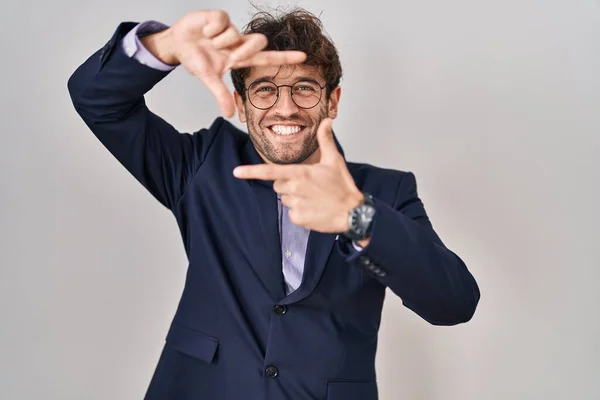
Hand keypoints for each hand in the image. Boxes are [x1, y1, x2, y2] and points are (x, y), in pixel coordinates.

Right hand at [142, 10, 306, 117]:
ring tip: (209, 42)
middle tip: (227, 55)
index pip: (267, 58)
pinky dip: (210, 28)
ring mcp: (231, 29)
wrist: (176, 43)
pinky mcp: (219, 16)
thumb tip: (229, 115)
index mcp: (240, 57)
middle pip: (259, 42)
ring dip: (219, 41)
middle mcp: (239, 42)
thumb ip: (220, 95)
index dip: (285, 57)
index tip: (303, 57)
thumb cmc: (196, 59)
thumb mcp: (208, 78)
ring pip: (236, 34)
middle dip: (245, 50)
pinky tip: (205, 30)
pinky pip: (221, 22)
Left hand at [233, 119, 363, 232]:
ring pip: (285, 199)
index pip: (270, 172)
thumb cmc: (343, 186)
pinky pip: (291, 213)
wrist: (353, 213)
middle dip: (288, 184)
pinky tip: (314, 209)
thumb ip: (325, 140)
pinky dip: (300, 212)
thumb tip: (326, 122)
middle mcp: (295, 189)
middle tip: (309, 186)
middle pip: (278, 185)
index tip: (236, 172)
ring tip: (314, 198)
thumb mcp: (334, 160)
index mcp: (300, 173)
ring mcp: (296, 205)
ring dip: (295, 198)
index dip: (252, 171)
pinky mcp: (298, 219)